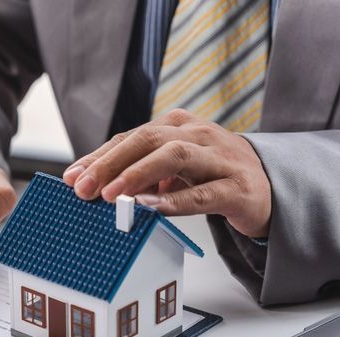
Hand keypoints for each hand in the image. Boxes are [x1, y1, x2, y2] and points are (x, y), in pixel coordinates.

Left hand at [62, 109, 271, 237]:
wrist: (269, 189)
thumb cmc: (212, 176)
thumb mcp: (171, 171)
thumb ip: (136, 174)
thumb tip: (89, 185)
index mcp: (178, 126)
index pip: (131, 138)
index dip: (98, 157)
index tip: (71, 177)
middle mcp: (198, 135)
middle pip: (148, 140)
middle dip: (111, 163)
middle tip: (83, 188)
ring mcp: (221, 158)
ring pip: (175, 157)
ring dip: (138, 175)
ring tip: (111, 195)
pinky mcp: (238, 187)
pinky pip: (204, 192)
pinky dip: (175, 200)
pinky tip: (151, 207)